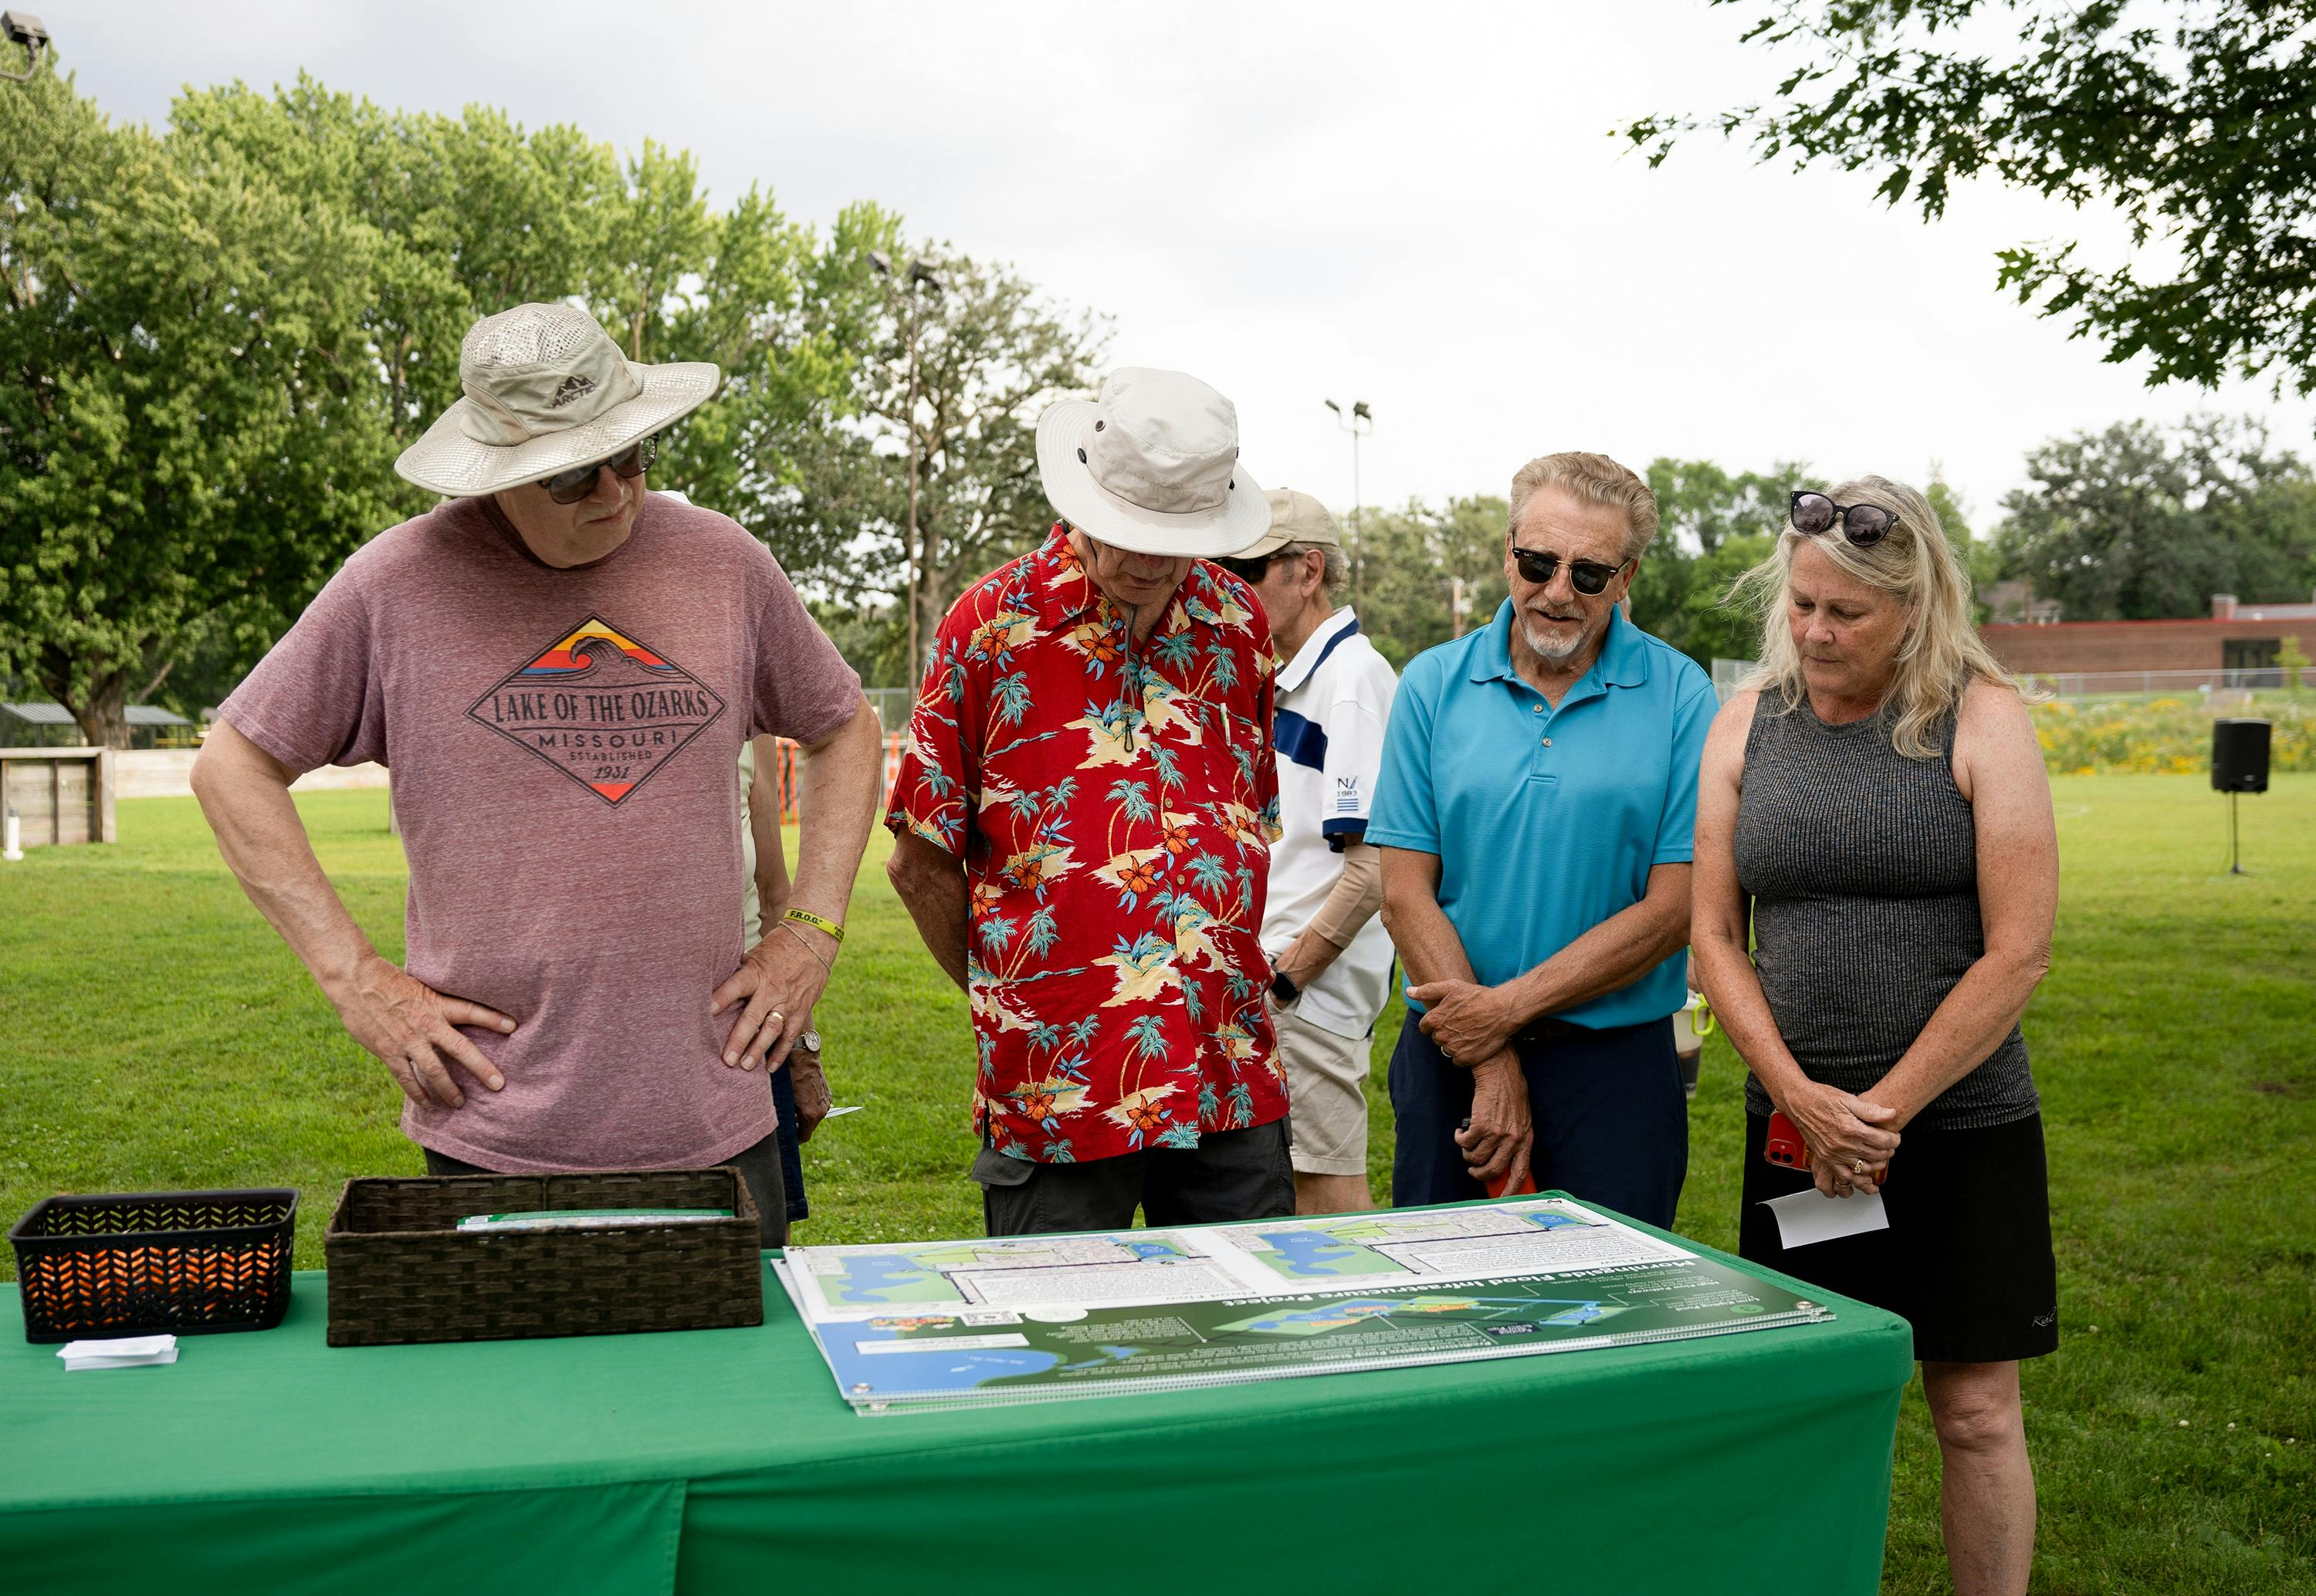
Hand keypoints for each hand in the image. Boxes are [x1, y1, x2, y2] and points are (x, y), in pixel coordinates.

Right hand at [334, 953, 515, 1109]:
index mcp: (437, 1004)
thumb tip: (454, 1007)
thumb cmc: (389, 980)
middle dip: (481, 1068)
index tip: (513, 1026)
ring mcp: (408, 1041)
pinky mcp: (389, 1052)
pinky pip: (406, 1078)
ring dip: (448, 1089)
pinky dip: (417, 1093)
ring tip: (460, 1104)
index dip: (493, 1018)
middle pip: (460, 1049)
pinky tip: (427, 1104)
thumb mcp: (420, 985)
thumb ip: (436, 1001)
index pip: (472, 1011)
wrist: (356, 982)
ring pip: (434, 1070)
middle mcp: (427, 1024)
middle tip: (499, 1085)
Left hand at [711, 930, 830, 1073]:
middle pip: (753, 1017)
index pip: (734, 987)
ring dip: (759, 1049)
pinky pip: (791, 1035)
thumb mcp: (754, 955)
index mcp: (755, 973)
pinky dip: (781, 1052)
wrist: (814, 939)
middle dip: (739, 1040)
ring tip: (746, 1067)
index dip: (720, 999)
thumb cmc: (778, 947)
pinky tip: (770, 1067)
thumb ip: (739, 975)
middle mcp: (771, 989)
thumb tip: (714, 991)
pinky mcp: (801, 1009)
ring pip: (772, 1030)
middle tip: (727, 1060)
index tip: (706, 1012)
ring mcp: (788, 1002)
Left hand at [786, 1036, 831, 1143]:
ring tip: (793, 1108)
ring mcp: (826, 1103)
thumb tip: (781, 1126)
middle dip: (799, 1127)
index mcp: (810, 1115)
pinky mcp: (827, 1095)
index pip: (803, 1137)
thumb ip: (784, 1116)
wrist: (802, 1057)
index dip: (794, 1138)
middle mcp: (821, 1111)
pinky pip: (819, 1107)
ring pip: (815, 1118)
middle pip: (809, 1128)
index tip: (787, 1136)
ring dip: (805, 1116)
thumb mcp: (783, 1099)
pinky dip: (811, 1107)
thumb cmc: (788, 1078)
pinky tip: (802, 1098)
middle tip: (787, 1122)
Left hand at [1408, 978, 1520, 1066]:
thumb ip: (1427, 990)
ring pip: (1447, 1049)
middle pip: (1437, 1038)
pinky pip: (1457, 1060)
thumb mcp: (1452, 987)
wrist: (1502, 1011)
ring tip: (1469, 1032)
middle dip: (1445, 1032)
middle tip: (1461, 1023)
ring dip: (1454, 1043)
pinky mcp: (1466, 1058)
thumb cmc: (1477, 996)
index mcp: (1435, 1019)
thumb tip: (1409, 992)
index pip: (1425, 1027)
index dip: (1435, 1022)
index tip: (1448, 1018)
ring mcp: (1454, 1048)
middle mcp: (1442, 1035)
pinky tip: (1473, 1042)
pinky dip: (1463, 1053)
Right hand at [1454, 1053, 1532, 1189]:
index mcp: (1526, 1140)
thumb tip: (1500, 1164)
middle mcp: (1513, 1139)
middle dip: (1478, 1174)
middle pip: (1492, 1170)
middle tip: (1472, 1169)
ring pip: (1475, 1158)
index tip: (1502, 1199)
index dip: (1511, 1189)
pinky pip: (1465, 1143)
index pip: (1520, 1172)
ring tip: (1467, 1142)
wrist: (1500, 1074)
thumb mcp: (1520, 1121)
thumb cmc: (1509, 1096)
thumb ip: (1514, 1142)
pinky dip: (1460, 1138)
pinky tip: (1461, 1131)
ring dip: (1467, 1153)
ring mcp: (1497, 1133)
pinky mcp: (1481, 1125)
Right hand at [1779, 1081, 1900, 1196]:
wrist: (1798, 1103)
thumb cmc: (1821, 1099)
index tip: (1895, 1137)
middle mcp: (1843, 1144)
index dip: (1894, 1139)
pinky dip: (1857, 1178)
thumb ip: (1871, 1109)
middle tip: (1890, 1146)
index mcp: (1851, 1128)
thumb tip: (1890, 1113)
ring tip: (1880, 1157)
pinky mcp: (1826, 1159)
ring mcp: (1834, 1154)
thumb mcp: (1848, 1099)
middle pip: (1876, 1155)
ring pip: (1864, 1168)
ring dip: (1877, 1165)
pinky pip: (1845, 1176)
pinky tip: (1864, 1175)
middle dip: (1888, 1151)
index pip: (1882, 1140)